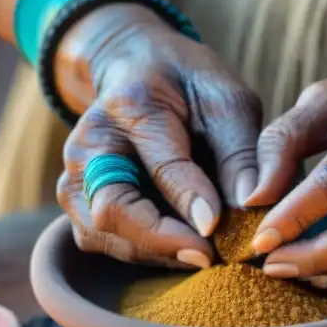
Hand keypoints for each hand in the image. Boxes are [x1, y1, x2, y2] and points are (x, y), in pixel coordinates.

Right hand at [56, 4, 261, 268]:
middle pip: (112, 209)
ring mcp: (74, 175)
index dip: (190, 199)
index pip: (161, 164)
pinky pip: (104, 241)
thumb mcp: (227, 101)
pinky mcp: (76, 202)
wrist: (138, 70)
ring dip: (156, 253)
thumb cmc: (190, 84)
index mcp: (131, 104)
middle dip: (163, 241)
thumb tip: (252, 207)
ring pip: (102, 234)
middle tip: (212, 256)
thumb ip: (240, 153)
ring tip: (204, 253)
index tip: (219, 227)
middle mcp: (88, 144)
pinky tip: (181, 246)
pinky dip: (144, 252)